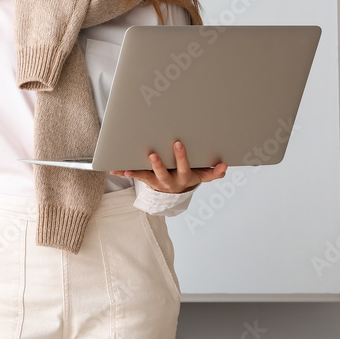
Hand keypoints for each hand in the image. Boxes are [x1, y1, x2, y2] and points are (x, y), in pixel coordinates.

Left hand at [110, 141, 227, 193]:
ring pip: (148, 176)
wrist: (174, 192)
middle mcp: (170, 182)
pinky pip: (135, 176)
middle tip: (159, 151)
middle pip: (165, 173)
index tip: (184, 146)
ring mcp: (157, 181)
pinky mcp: (146, 180)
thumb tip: (224, 166)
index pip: (186, 168)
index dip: (185, 158)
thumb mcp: (201, 176)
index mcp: (184, 178)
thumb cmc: (187, 177)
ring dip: (141, 170)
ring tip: (133, 163)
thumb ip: (213, 172)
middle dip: (162, 163)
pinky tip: (115, 169)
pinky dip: (124, 172)